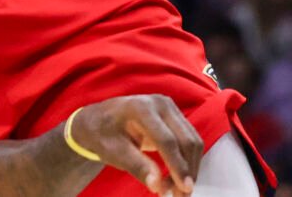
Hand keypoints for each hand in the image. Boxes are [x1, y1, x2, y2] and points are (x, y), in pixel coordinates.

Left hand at [69, 96, 203, 196]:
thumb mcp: (114, 152)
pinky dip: (188, 160)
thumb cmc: (103, 135)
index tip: (184, 190)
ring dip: (190, 167)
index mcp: (141, 108)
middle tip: (181, 196)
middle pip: (185, 140)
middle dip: (188, 170)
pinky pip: (189, 139)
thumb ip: (137, 166)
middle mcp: (159, 103)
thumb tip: (158, 186)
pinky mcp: (174, 115)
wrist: (98, 120)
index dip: (178, 166)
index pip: (167, 140)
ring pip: (192, 141)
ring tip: (176, 189)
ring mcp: (169, 107)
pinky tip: (177, 176)